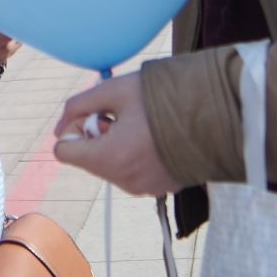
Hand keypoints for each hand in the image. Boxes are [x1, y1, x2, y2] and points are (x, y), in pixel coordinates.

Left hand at [51, 71, 181, 196]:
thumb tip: (59, 129)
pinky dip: (137, 154)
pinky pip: (134, 171)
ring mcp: (145, 187)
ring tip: (146, 124)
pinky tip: (158, 136)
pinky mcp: (163, 187)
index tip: (97, 113)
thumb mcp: (115, 89)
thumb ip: (79, 105)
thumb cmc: (164, 98)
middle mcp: (124, 180)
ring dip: (118, 144)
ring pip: (112, 164)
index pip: (64, 152)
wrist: (218, 114)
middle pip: (89, 158)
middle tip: (125, 115)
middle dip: (98, 134)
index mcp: (109, 158)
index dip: (74, 128)